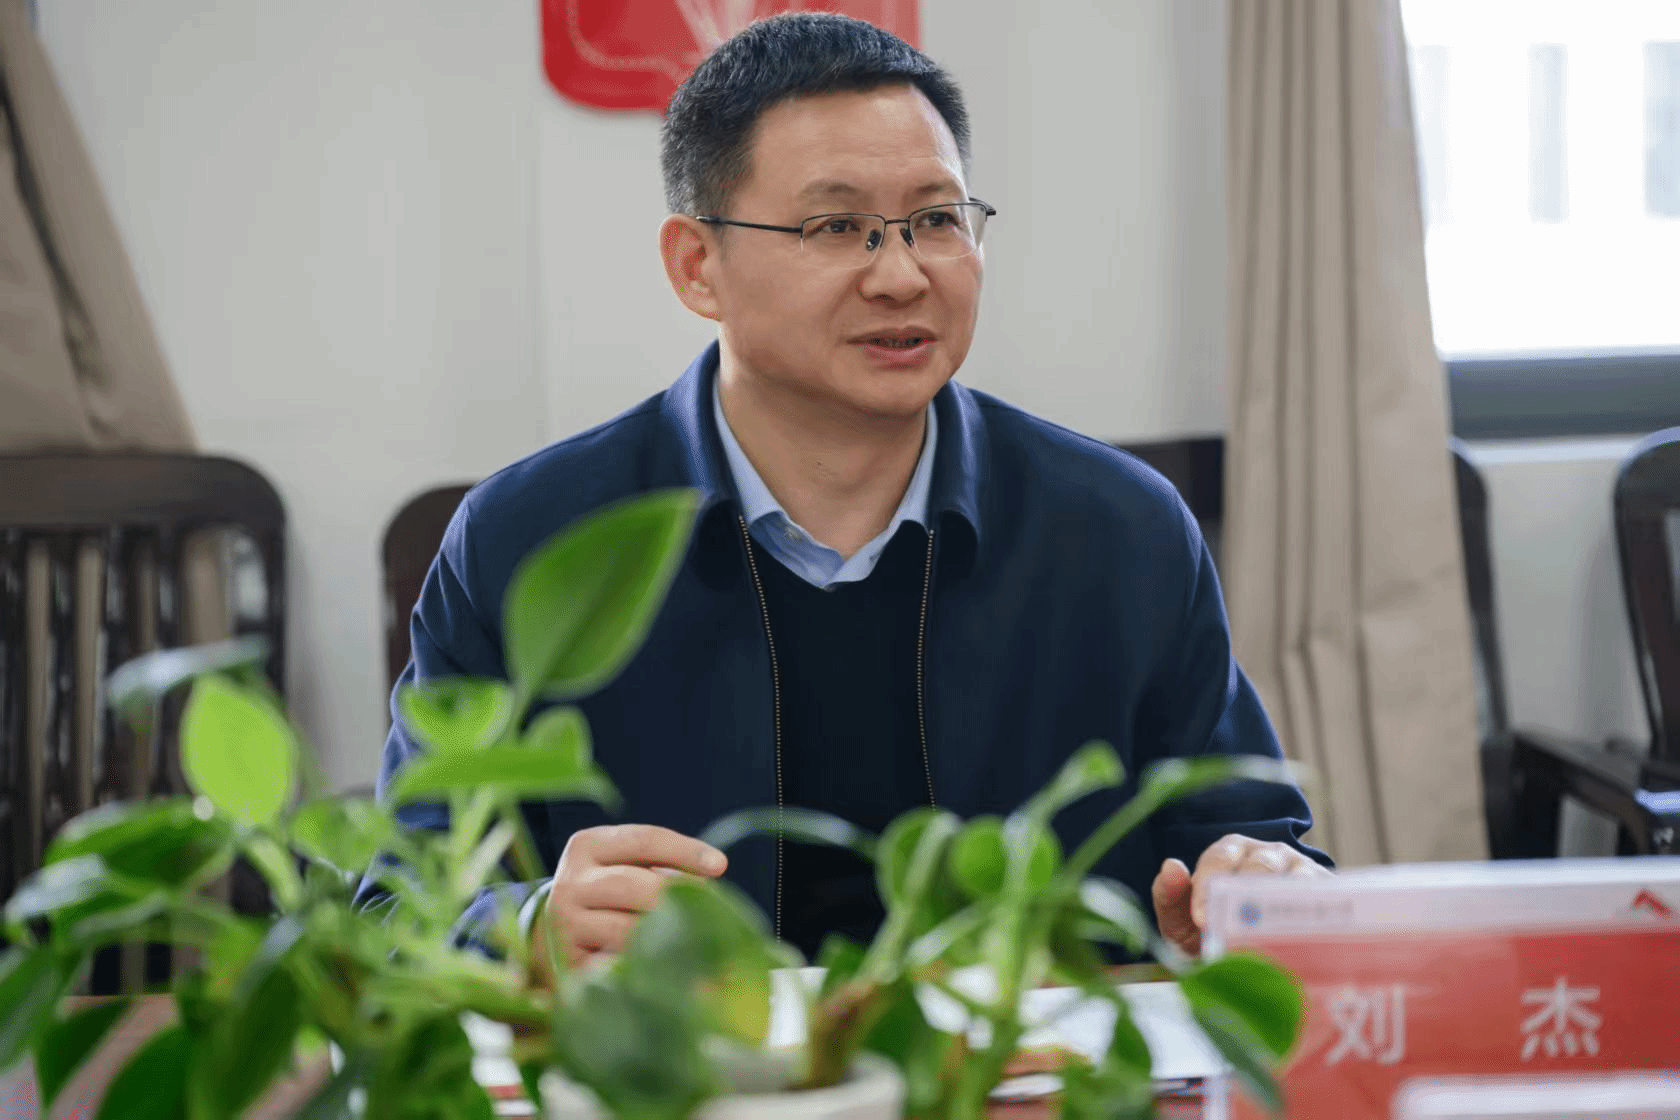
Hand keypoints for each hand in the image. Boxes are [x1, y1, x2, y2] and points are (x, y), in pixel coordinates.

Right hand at [541, 824, 727, 970]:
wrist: (563, 932)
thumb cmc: (616, 892)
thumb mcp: (630, 865)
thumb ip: (666, 867)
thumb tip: (713, 882)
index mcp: (587, 846)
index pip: (643, 840)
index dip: (685, 851)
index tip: (720, 865)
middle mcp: (569, 883)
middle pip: (630, 883)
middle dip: (673, 896)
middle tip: (707, 910)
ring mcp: (565, 926)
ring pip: (624, 929)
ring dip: (662, 936)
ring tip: (695, 941)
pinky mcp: (570, 964)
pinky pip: (614, 965)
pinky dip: (645, 965)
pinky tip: (669, 969)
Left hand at [1151, 833, 1328, 955]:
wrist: (1250, 967)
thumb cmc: (1211, 935)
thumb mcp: (1181, 922)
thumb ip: (1170, 897)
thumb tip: (1171, 866)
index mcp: (1230, 852)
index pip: (1220, 858)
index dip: (1209, 885)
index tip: (1201, 919)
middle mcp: (1268, 855)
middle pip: (1262, 866)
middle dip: (1247, 895)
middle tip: (1237, 928)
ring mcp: (1301, 872)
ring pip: (1297, 881)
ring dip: (1285, 909)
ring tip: (1272, 937)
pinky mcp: (1328, 897)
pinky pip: (1326, 903)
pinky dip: (1316, 922)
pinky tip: (1305, 946)